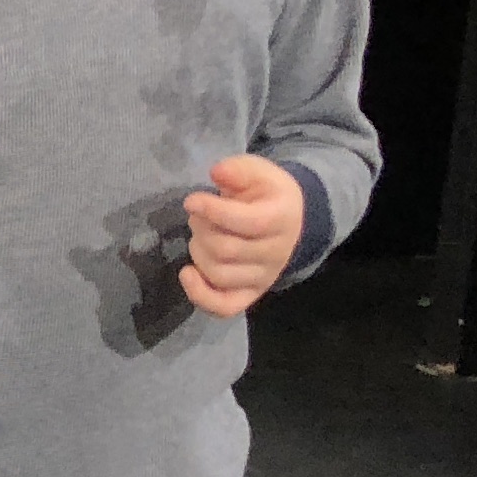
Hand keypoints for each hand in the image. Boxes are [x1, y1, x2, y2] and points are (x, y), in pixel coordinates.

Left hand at [181, 154, 304, 315]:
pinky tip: (187, 273)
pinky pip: (224, 307)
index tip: (191, 200)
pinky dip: (200, 295)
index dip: (213, 211)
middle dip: (202, 229)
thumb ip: (239, 170)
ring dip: (198, 252)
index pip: (247, 222)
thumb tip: (218, 172)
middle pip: (226, 250)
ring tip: (201, 236)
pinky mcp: (250, 294)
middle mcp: (276, 253)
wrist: (288, 219)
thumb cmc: (265, 193)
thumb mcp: (257, 172)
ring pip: (220, 275)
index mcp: (282, 219)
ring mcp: (264, 277)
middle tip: (199, 216)